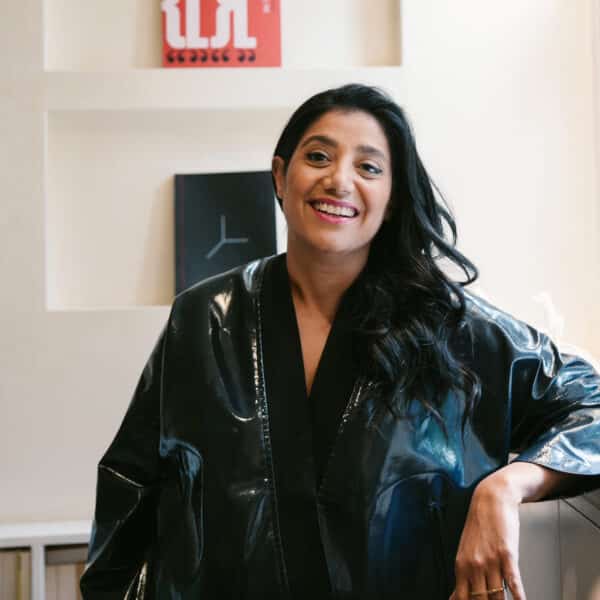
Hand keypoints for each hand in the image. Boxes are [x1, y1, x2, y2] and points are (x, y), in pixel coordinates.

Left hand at [449, 472, 526, 599]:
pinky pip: (514, 583)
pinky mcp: (507, 554)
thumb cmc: (480, 526)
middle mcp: (474, 565)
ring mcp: (490, 560)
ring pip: (497, 597)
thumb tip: (454, 597)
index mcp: (461, 566)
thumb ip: (463, 577)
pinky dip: (519, 597)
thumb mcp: (466, 552)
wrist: (491, 499)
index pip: (462, 599)